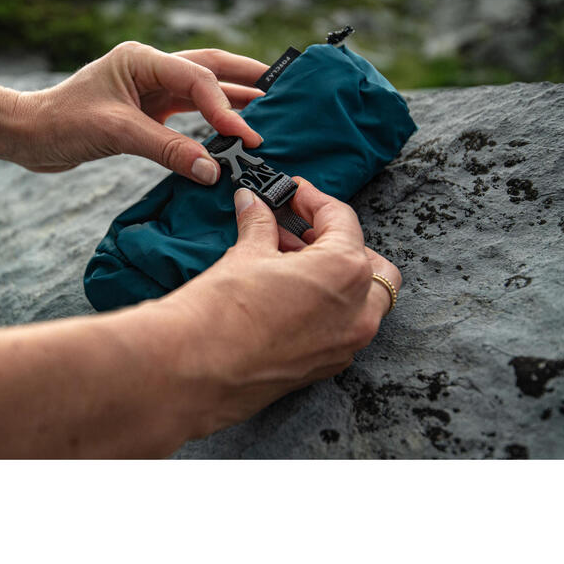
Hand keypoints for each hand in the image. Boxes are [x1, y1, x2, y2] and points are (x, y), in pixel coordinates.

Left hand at [8, 41, 266, 183]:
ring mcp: (149, 87)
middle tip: (282, 89)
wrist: (29, 134)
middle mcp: (149, 68)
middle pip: (209, 67)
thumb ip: (167, 149)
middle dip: (246, 77)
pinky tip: (230, 128)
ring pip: (201, 88)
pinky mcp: (146, 109)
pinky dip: (211, 119)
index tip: (246, 136)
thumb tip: (212, 170)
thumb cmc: (61, 123)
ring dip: (232, 98)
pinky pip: (187, 110)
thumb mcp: (116, 133)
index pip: (197, 78)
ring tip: (268, 106)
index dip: (225, 106)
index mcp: (141, 60)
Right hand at [161, 177, 401, 436]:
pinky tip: (287, 293)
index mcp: (344, 271)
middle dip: (338, 241)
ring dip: (333, 274)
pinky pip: (341, 327)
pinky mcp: (324, 367)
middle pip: (369, 264)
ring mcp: (344, 345)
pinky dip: (326, 305)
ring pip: (362, 300)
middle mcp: (357, 312)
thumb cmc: (221, 313)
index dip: (313, 199)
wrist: (193, 370)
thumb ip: (259, 224)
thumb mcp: (245, 254)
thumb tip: (254, 204)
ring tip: (285, 258)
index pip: (342, 219)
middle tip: (299, 228)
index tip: (293, 193)